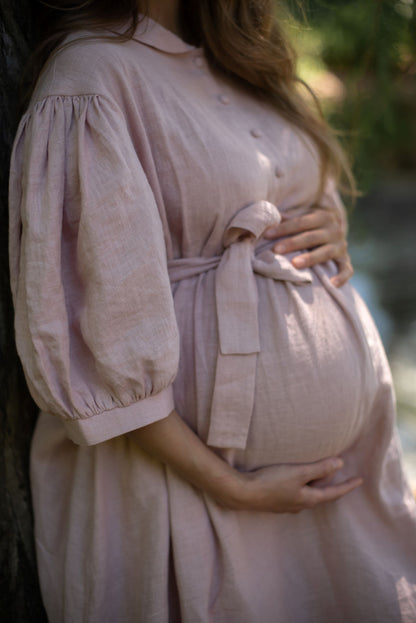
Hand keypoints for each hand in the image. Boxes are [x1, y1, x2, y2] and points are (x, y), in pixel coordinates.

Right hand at [231, 457, 361, 513]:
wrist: (242, 493)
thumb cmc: (271, 481)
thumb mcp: (298, 472)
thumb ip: (319, 468)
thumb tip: (340, 464)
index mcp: (308, 499)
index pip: (333, 493)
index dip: (348, 486)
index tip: (360, 481)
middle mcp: (299, 505)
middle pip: (320, 495)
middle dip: (331, 485)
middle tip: (339, 475)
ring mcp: (286, 505)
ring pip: (306, 495)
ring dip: (315, 486)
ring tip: (319, 475)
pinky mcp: (275, 501)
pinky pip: (294, 494)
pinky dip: (301, 486)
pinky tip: (295, 481)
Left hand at [263, 206, 352, 287]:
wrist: (335, 233)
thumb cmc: (310, 227)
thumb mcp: (302, 219)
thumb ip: (287, 219)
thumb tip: (265, 218)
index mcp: (323, 216)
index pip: (301, 222)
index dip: (284, 228)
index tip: (267, 235)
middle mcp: (335, 230)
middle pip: (312, 236)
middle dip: (293, 243)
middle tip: (276, 250)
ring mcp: (341, 246)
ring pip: (326, 252)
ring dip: (311, 258)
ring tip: (295, 264)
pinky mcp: (345, 260)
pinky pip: (347, 269)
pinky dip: (342, 277)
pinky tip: (332, 284)